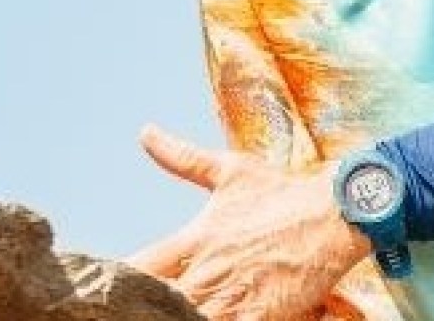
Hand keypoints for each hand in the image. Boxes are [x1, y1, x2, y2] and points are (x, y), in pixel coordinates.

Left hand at [127, 124, 371, 320]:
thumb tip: (144, 131)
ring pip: (187, 319)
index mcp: (196, 238)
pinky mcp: (260, 316)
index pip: (141, 266)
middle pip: (156, 303)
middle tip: (121, 304)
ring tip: (153, 315)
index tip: (100, 285)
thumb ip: (182, 156)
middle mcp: (208, 271)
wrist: (333, 214)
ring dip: (173, 316)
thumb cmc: (280, 192)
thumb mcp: (229, 170)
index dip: (116, 280)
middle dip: (140, 306)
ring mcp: (233, 297)